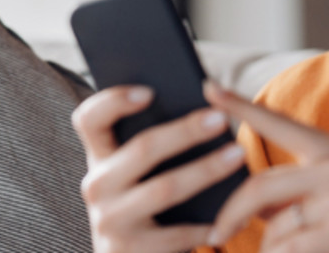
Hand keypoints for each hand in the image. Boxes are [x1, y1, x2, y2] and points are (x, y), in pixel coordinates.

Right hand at [71, 85, 248, 252]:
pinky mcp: (128, 252)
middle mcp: (96, 186)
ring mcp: (109, 221)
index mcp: (98, 158)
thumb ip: (151, 145)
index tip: (150, 91)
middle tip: (221, 118)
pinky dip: (209, 223)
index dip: (113, 100)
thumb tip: (202, 107)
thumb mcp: (137, 175)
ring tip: (239, 155)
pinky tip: (237, 214)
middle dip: (186, 131)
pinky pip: (177, 234)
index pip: (89, 119)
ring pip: (164, 188)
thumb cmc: (145, 206)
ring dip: (207, 170)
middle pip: (141, 148)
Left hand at [205, 83, 328, 252]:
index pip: (276, 123)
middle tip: (212, 236)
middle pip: (257, 188)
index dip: (238, 105)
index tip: (207, 87)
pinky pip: (286, 250)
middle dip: (230, 217)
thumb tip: (256, 207)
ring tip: (299, 251)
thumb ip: (306, 184)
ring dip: (271, 249)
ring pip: (273, 229)